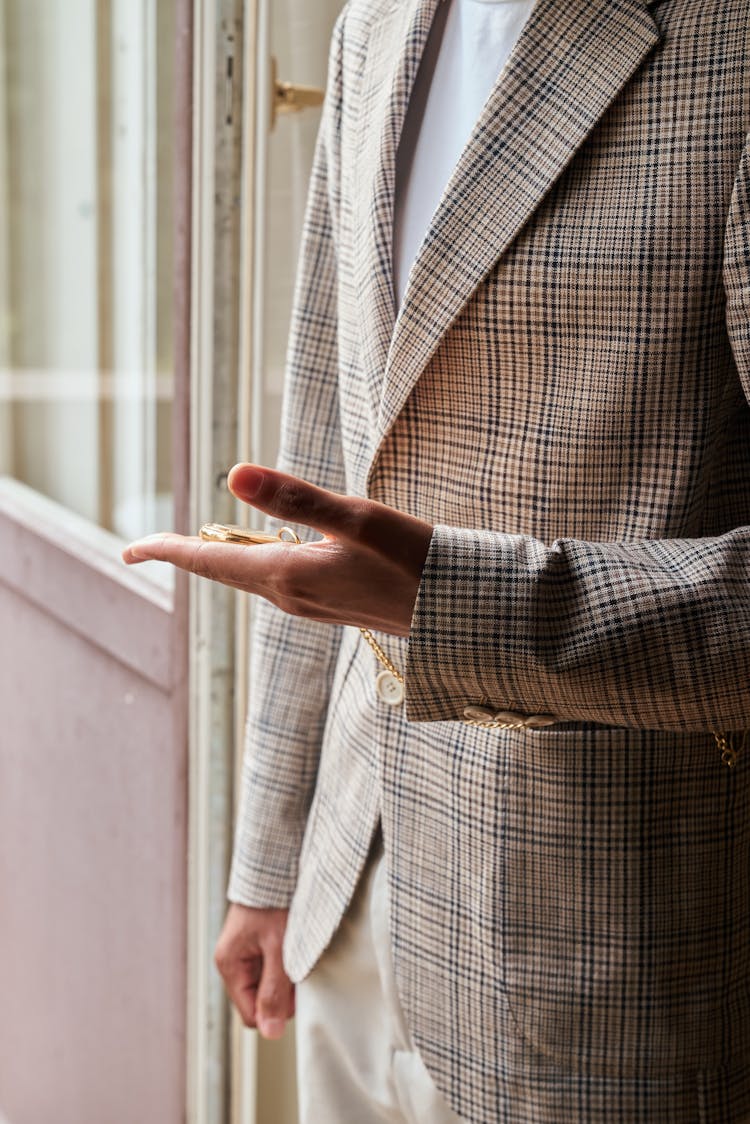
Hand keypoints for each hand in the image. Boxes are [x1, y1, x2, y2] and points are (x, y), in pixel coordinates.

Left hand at [122, 464, 433, 636]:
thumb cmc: (413, 560)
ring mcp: (309, 606)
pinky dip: (254, 565)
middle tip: (147, 546)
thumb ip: (295, 499)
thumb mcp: (357, 518)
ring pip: (249, 578)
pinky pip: (275, 583)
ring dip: (220, 560)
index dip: (167, 550)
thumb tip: (233, 474)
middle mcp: (289, 597)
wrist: (457, 609)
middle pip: (223, 571)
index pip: (210, 561)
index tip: (130, 547)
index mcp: (287, 575)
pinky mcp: (329, 606)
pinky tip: (262, 553)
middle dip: (186, 554)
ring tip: (191, 547)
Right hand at [214, 903, 293, 1038]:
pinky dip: (284, 964)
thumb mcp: (279, 948)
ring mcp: (244, 953)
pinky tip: (293, 947)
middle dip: (281, 992)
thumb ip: (274, 990)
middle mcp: (233, 961)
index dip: (275, 1011)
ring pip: (266, 985)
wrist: (275, 866)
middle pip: (259, 1000)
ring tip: (295, 953)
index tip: (294, 990)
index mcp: (229, 964)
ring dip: (284, 977)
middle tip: (297, 967)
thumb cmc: (275, 903)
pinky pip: (270, 969)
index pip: (250, 1015)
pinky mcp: (256, 945)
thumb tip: (270, 1034)